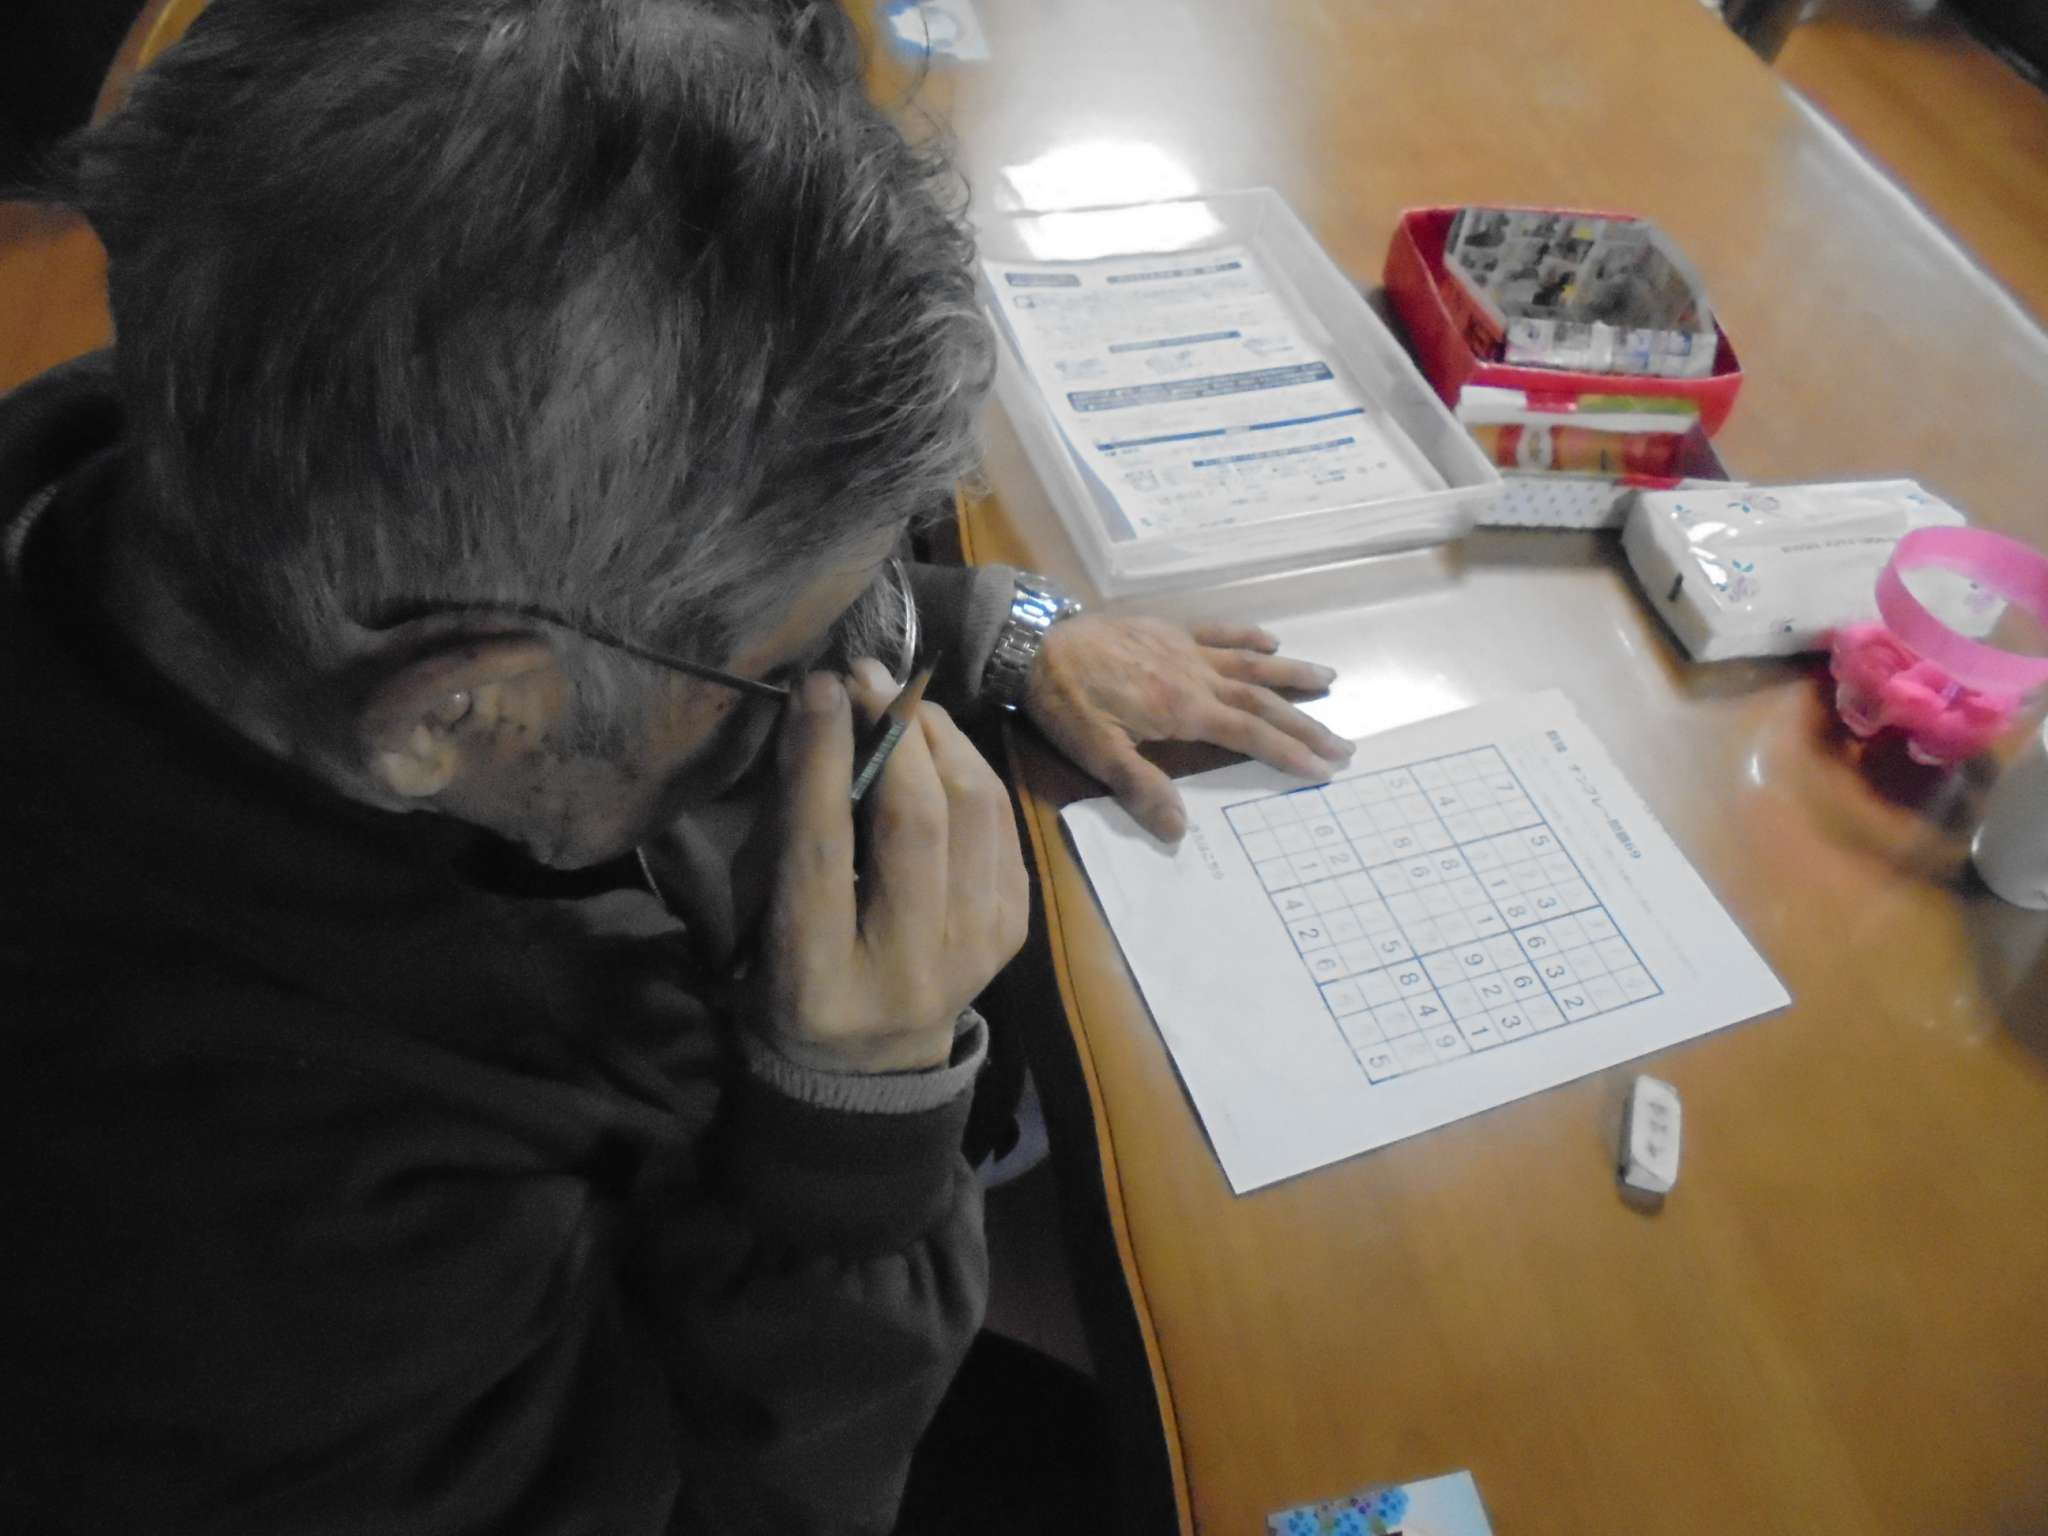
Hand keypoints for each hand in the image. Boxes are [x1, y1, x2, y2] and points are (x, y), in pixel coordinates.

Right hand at [746, 664, 1028, 1074]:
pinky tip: (935, 747)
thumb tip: (821, 713)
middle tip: (866, 674)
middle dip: (894, 731)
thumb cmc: (785, 972)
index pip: (825, 848)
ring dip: (940, 738)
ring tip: (902, 700)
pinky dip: (969, 770)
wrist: (866, 1061)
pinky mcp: (1012, 933)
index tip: (820, 684)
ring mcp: (974, 957)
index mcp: (818, 979)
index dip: (824, 757)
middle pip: (916, 823)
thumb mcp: (760, 915)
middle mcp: (907, 974)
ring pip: (976, 813)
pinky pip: (1001, 825)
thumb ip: (788, 829)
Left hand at [1022, 615, 1352, 842]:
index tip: (1324, 768)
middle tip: (1344, 743)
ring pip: (1250, 662)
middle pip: (1262, 701)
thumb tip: (1179, 831)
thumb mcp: (1096, 753)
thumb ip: (1140, 788)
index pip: (1249, 735)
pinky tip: (1270, 641)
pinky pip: (1218, 630)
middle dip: (1305, 723)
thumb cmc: (1065, 702)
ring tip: (1330, 679)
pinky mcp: (1168, 628)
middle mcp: (1195, 676)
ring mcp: (1184, 648)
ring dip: (1292, 673)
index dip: (1289, 752)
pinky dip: (1247, 636)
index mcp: (1183, 710)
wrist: (1035, 642)